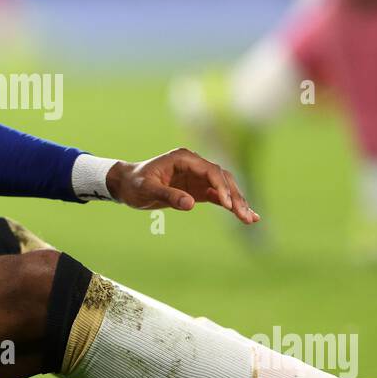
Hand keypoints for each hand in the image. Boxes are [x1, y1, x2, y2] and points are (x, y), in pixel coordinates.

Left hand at [105, 148, 259, 223]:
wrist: (126, 185)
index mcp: (184, 158)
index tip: (228, 205)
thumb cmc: (134, 184)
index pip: (210, 171)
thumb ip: (168, 195)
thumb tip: (190, 204)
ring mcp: (197, 177)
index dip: (221, 187)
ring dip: (237, 202)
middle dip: (235, 197)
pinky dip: (230, 206)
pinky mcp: (197, 189)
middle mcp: (194, 165)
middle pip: (222, 179)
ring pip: (224, 188)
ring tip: (251, 219)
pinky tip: (244, 216)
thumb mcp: (147, 190)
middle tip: (245, 216)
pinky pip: (218, 196)